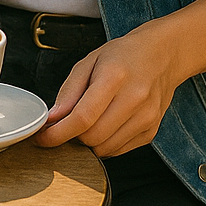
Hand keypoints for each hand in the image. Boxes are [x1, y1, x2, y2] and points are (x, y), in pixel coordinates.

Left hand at [35, 29, 180, 157]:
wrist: (163, 55)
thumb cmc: (123, 56)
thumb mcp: (89, 62)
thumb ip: (68, 92)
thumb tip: (51, 119)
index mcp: (115, 76)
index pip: (83, 117)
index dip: (58, 133)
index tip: (43, 137)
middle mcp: (135, 99)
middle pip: (92, 137)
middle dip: (73, 136)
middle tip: (68, 124)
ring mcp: (146, 117)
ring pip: (104, 149)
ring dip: (89, 142)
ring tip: (90, 121)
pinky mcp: (151, 131)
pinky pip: (118, 151)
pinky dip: (105, 143)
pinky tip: (107, 124)